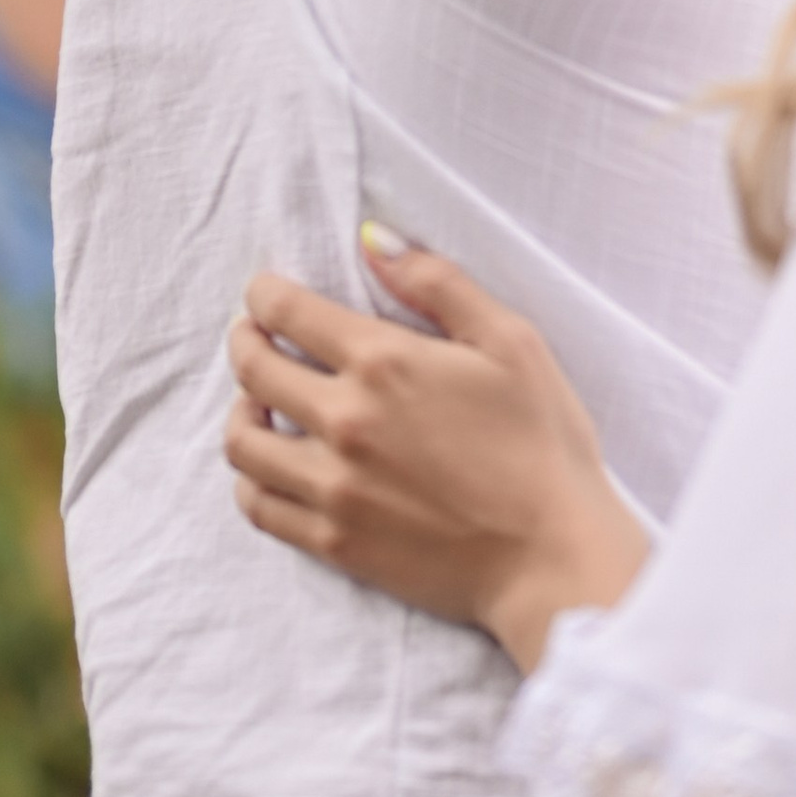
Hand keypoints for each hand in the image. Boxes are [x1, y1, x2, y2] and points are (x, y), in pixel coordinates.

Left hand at [224, 232, 647, 671]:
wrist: (554, 558)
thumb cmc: (543, 444)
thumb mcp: (510, 341)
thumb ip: (437, 283)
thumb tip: (373, 238)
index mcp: (383, 362)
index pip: (285, 312)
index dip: (264, 295)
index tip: (265, 294)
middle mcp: (343, 420)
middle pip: (252, 369)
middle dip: (244, 341)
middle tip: (254, 336)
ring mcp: (332, 487)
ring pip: (241, 442)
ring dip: (241, 409)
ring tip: (258, 402)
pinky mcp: (334, 543)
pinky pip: (259, 507)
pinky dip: (250, 478)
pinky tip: (271, 466)